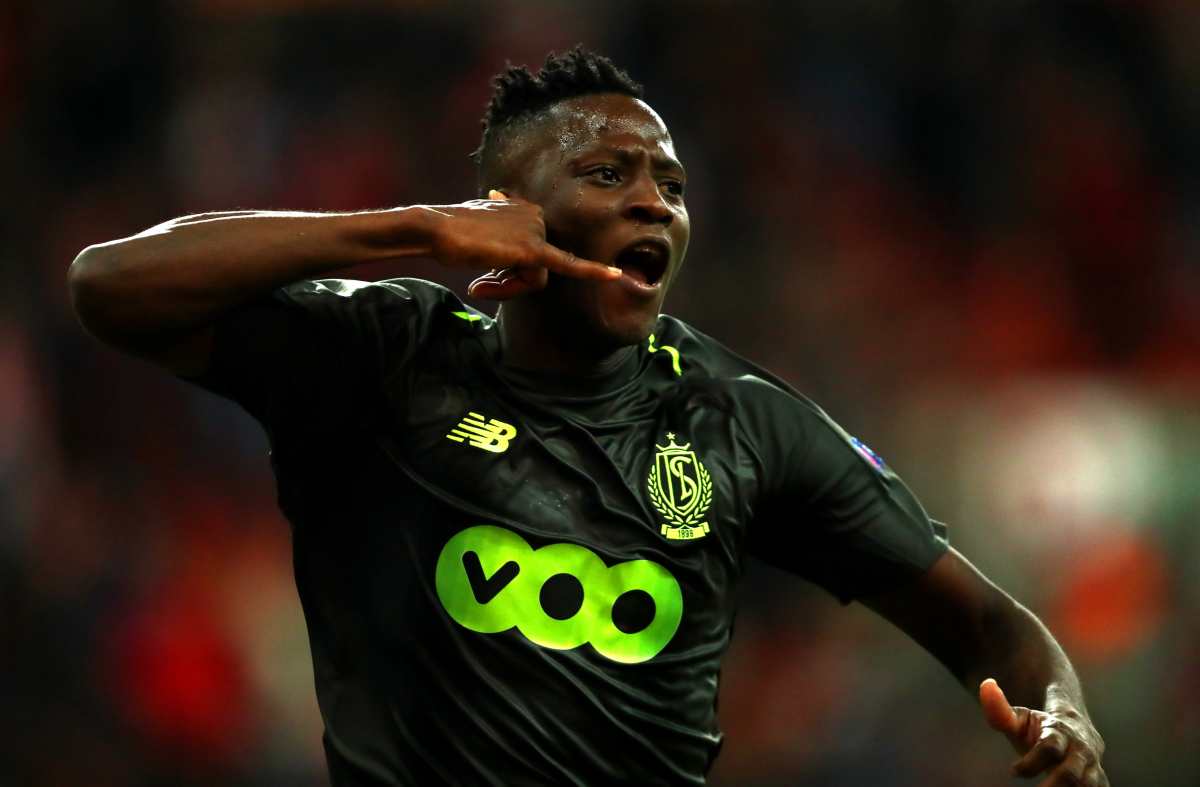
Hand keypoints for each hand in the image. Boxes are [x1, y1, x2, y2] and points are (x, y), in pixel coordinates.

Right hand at [419, 190, 618, 299]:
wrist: (433, 229)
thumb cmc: (449, 232)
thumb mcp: (478, 225)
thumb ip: (496, 223)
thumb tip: (497, 197)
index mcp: (524, 208)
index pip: (529, 252)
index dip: (507, 272)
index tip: (483, 275)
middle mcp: (535, 215)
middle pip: (535, 267)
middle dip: (509, 283)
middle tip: (481, 287)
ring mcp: (535, 230)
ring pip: (535, 279)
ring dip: (508, 289)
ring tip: (479, 284)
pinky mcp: (532, 249)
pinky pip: (568, 266)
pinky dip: (592, 272)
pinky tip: (615, 275)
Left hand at [980, 678, 1107, 785]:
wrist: (1071, 727)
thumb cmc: (1037, 726)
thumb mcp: (1018, 717)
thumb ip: (999, 709)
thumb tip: (986, 684)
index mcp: (1060, 729)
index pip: (1049, 747)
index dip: (1031, 762)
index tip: (1012, 771)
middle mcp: (1081, 748)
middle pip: (1071, 772)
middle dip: (1052, 786)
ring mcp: (1093, 765)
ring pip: (1090, 785)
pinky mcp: (1099, 778)